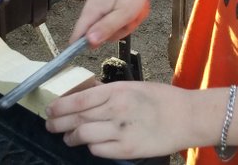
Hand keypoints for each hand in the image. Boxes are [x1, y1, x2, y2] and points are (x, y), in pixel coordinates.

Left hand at [46, 81, 196, 158]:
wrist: (188, 117)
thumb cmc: (163, 100)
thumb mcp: (133, 87)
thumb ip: (108, 93)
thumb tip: (84, 98)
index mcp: (118, 91)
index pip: (79, 100)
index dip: (60, 107)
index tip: (50, 110)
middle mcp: (117, 110)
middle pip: (77, 118)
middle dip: (58, 123)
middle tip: (50, 125)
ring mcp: (121, 131)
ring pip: (83, 135)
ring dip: (71, 137)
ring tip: (68, 137)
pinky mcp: (127, 149)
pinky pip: (98, 150)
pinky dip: (90, 147)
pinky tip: (90, 144)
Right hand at [70, 0, 152, 45]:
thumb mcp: (124, 12)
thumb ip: (106, 28)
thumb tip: (89, 43)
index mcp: (92, 12)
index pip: (77, 37)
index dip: (82, 47)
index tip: (97, 48)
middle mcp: (94, 10)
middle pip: (102, 36)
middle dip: (120, 30)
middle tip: (130, 18)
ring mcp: (104, 7)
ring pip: (115, 27)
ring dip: (129, 21)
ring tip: (135, 8)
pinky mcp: (112, 4)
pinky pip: (121, 18)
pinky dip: (132, 14)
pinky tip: (136, 5)